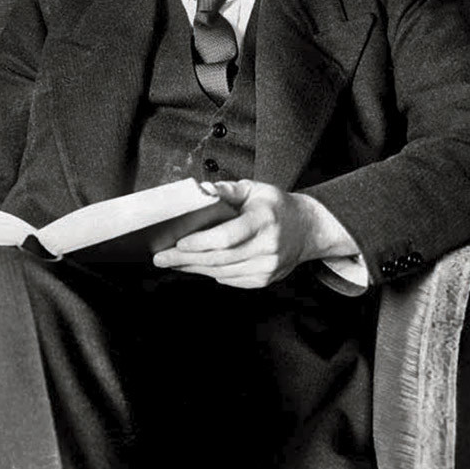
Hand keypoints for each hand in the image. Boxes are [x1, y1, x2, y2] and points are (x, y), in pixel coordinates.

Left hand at [152, 180, 356, 288]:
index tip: (178, 242)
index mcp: (264, 220)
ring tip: (171, 262)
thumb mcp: (255, 188)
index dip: (201, 242)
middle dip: (186, 259)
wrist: (308, 229)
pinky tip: (195, 267)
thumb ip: (228, 190)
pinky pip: (231, 279)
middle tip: (161, 258)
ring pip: (222, 272)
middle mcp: (268, 247)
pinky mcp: (265, 280)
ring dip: (193, 269)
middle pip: (220, 258)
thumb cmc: (276, 206)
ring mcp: (268, 267)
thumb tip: (202, 191)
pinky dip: (210, 273)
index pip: (227, 237)